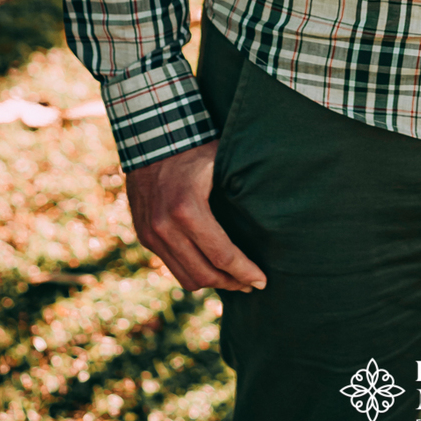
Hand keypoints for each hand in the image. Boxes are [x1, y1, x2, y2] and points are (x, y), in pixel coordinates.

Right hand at [126, 141, 266, 293]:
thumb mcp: (221, 161)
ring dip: (212, 282)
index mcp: (187, 210)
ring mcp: (151, 234)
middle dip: (232, 283)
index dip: (245, 272)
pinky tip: (210, 265)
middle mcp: (164, 227)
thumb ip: (241, 186)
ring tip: (233, 278)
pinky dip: (193, 271)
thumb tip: (275, 209)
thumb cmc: (195, 146)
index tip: (262, 281)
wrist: (151, 136)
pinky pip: (172, 265)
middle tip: (252, 283)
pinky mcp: (144, 236)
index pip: (221, 256)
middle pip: (204, 275)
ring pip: (186, 278)